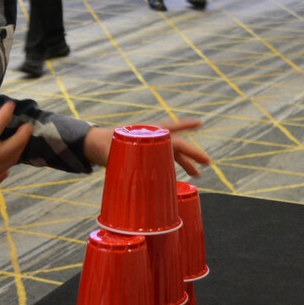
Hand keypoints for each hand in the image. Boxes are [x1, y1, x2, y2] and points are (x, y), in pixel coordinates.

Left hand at [84, 118, 209, 176]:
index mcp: (147, 134)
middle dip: (192, 154)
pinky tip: (180, 176)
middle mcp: (152, 138)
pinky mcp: (147, 154)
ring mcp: (150, 146)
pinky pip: (164, 159)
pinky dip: (173, 166)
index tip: (199, 123)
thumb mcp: (114, 155)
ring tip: (197, 175)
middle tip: (208, 163)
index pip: (171, 132)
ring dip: (185, 162)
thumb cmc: (104, 147)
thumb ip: (122, 163)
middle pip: (176, 145)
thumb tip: (134, 181)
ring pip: (172, 153)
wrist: (95, 144)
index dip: (186, 128)